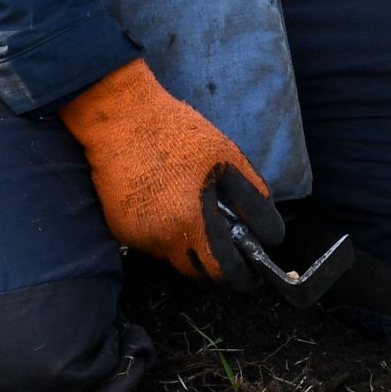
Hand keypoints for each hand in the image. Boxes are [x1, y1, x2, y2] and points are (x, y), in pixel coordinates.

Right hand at [58, 58, 283, 288]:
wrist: (120, 117)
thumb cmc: (177, 132)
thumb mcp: (227, 156)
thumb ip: (252, 198)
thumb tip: (270, 232)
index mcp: (192, 222)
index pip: (224, 271)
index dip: (243, 273)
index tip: (252, 270)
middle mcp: (161, 239)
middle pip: (198, 272)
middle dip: (217, 263)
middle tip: (228, 240)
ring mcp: (137, 236)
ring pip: (174, 258)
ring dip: (190, 247)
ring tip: (196, 212)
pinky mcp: (120, 229)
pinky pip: (152, 244)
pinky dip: (166, 233)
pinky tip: (169, 203)